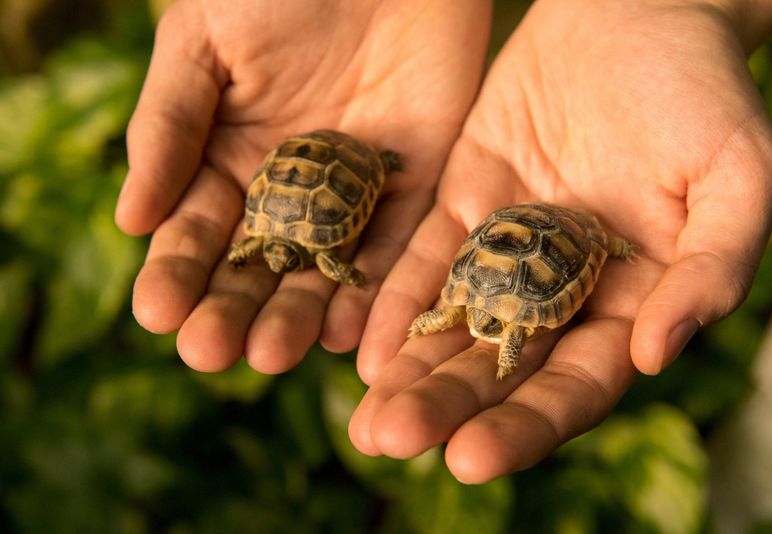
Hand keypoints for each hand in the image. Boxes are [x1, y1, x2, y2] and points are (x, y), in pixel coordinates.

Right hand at [115, 0, 490, 371]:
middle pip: (258, 268)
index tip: (158, 314)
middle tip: (212, 351)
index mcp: (230, 160)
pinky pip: (392, 250)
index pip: (197, 232)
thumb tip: (131, 223)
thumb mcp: (204, 43)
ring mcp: (351, 196)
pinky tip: (342, 331)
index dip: (176, 273)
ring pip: (320, 271)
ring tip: (270, 354)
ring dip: (294, 318)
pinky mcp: (411, 188)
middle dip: (232, 310)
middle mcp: (290, 192)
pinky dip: (370, 292)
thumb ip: (169, 127)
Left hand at [351, 0, 771, 482]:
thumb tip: (654, 355)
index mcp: (634, 300)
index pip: (578, 382)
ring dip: (411, 370)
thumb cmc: (705, 90)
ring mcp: (510, 249)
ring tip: (366, 417)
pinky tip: (363, 344)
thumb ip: (710, 267)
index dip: (528, 424)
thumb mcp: (738, 175)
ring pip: (459, 323)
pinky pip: (426, 258)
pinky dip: (396, 299)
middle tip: (391, 440)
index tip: (471, 458)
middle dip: (449, 407)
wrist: (640, 11)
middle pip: (504, 367)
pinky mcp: (466, 201)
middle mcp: (565, 289)